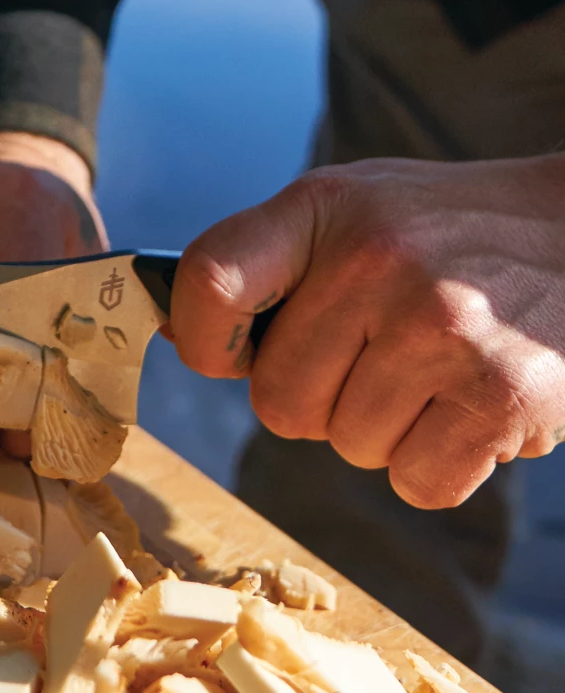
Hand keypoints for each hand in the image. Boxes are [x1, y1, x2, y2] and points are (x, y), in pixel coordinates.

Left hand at [170, 155, 564, 508]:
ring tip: (433, 368)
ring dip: (382, 429)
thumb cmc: (443, 232)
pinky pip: (417, 483)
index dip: (204, 340)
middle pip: (278, 404)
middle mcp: (377, 263)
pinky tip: (466, 403)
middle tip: (374, 357)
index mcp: (324, 209)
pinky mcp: (503, 395)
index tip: (229, 357)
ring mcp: (443, 329)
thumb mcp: (348, 210)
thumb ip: (268, 264)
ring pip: (349, 448)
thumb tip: (189, 337)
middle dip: (318, 399)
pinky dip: (437, 463)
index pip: (210, 282)